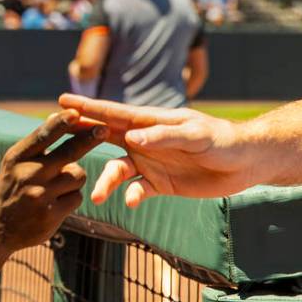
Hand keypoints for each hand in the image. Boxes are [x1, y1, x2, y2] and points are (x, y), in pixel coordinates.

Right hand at [0, 110, 107, 274]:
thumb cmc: (13, 186)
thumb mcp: (16, 161)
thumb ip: (37, 143)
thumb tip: (62, 116)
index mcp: (18, 157)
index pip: (43, 135)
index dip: (61, 122)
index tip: (76, 112)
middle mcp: (28, 174)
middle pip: (69, 153)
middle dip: (89, 139)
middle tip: (105, 129)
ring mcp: (40, 195)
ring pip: (78, 175)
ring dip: (74, 178)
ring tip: (58, 185)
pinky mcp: (50, 214)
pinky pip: (77, 197)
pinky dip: (72, 197)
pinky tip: (57, 202)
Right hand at [58, 94, 260, 207]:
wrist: (245, 163)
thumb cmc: (223, 140)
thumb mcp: (196, 135)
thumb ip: (163, 136)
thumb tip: (131, 138)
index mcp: (152, 121)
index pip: (115, 113)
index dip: (89, 108)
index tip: (63, 100)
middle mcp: (145, 140)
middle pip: (106, 138)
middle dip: (82, 138)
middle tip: (56, 139)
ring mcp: (151, 162)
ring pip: (117, 170)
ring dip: (106, 181)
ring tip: (98, 196)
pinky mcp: (160, 184)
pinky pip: (137, 190)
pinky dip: (131, 196)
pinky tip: (131, 201)